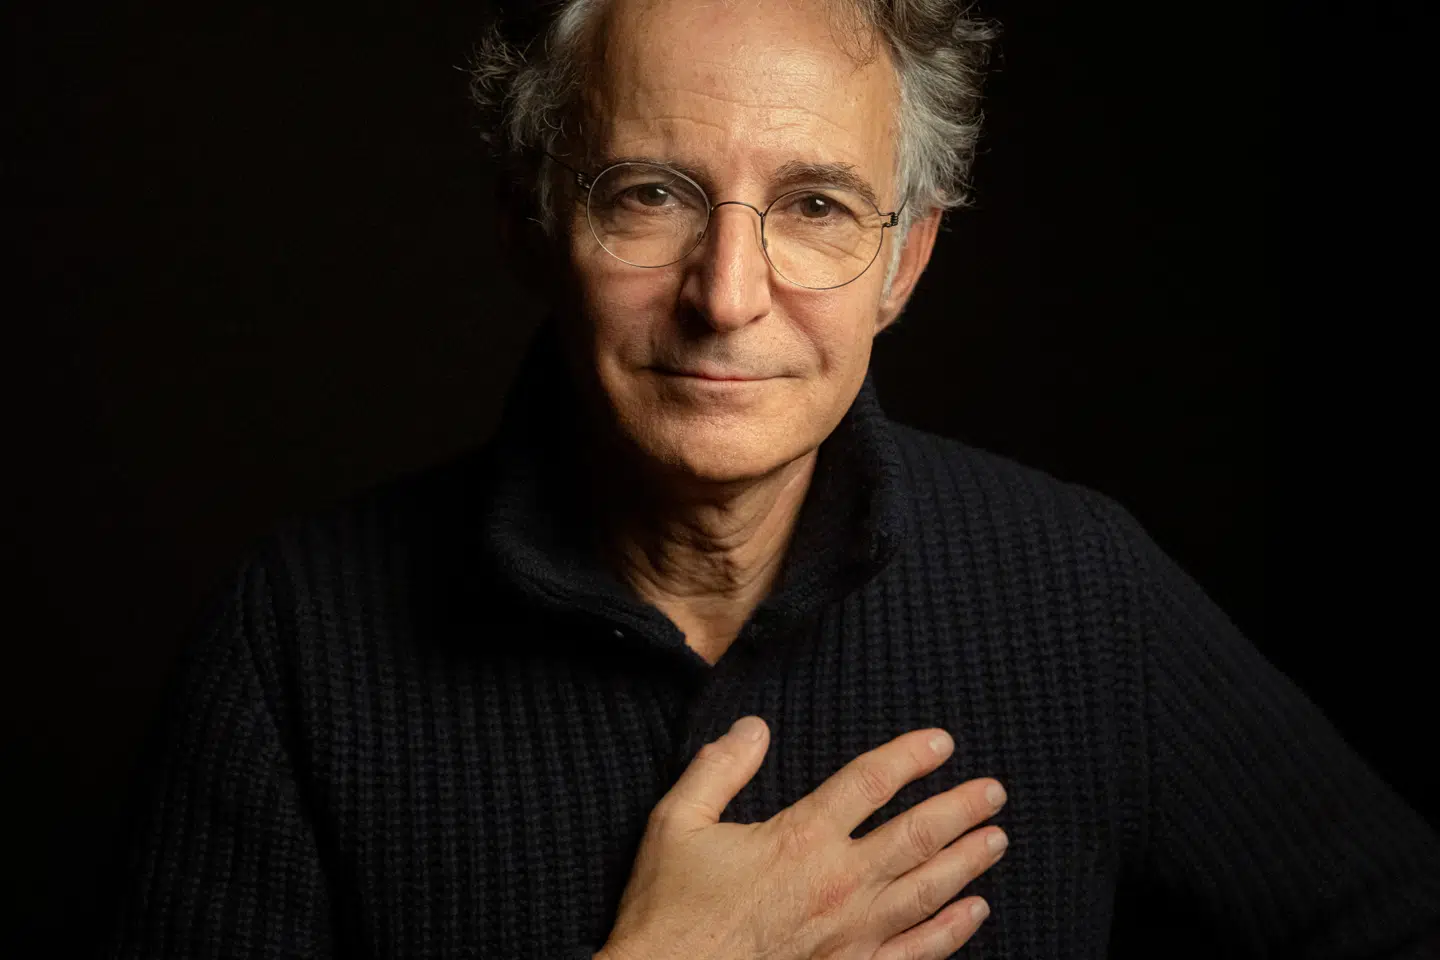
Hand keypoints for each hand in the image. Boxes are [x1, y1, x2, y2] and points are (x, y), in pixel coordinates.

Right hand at [598, 716, 1007, 959]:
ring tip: (996, 838)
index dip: (910, 758)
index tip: (942, 743)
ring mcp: (850, 935)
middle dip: (959, 809)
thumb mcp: (677, 822)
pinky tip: (974, 912)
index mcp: (799, 839)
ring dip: (966, 862)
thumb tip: (755, 727)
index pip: (870, 783)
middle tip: (993, 791)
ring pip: (927, 891)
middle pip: (916, 835)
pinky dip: (951, 931)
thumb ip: (719, 768)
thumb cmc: (668, 909)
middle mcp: (837, 884)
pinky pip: (916, 952)